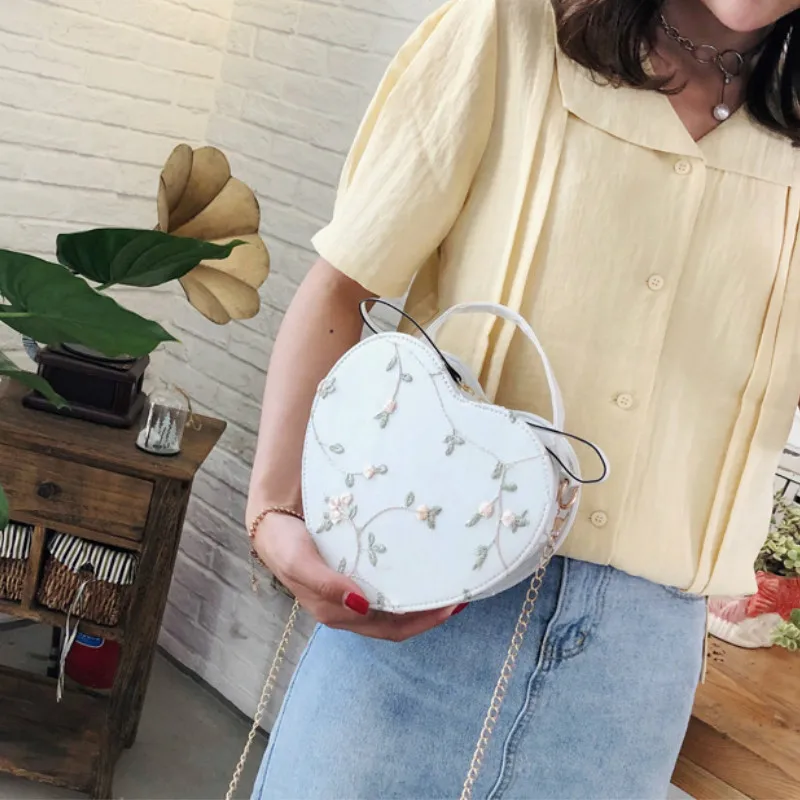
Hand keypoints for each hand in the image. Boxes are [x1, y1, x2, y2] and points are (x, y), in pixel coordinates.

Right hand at [251, 512, 460, 641]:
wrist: (271, 525)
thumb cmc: (284, 546)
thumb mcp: (301, 563)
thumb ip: (326, 585)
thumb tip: (360, 604)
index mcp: (339, 613)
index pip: (390, 628)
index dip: (422, 622)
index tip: (450, 606)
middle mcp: (349, 608)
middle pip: (398, 622)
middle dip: (430, 614)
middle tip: (460, 595)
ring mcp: (352, 594)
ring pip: (394, 606)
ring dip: (421, 600)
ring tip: (448, 583)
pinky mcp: (353, 576)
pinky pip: (387, 587)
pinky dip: (407, 582)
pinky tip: (420, 568)